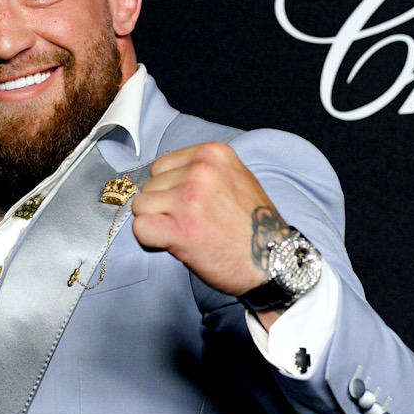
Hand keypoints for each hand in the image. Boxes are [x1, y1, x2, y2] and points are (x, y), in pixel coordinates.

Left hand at [131, 142, 290, 300]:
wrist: (273, 260)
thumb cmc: (254, 225)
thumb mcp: (235, 178)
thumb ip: (201, 172)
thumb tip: (162, 179)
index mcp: (214, 153)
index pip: (161, 166)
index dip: (169, 189)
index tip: (188, 205)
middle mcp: (201, 171)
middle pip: (149, 185)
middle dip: (163, 207)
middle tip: (191, 223)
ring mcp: (189, 199)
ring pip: (141, 206)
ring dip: (156, 223)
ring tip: (186, 233)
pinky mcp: (180, 230)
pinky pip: (140, 228)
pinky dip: (150, 240)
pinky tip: (173, 244)